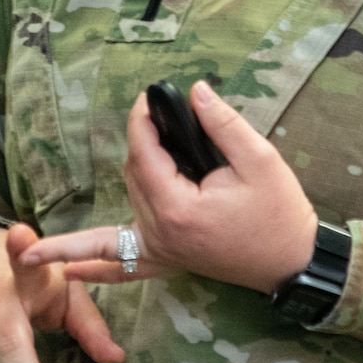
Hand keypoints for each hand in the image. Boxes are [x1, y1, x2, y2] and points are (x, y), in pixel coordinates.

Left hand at [18, 82, 317, 295]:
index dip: (142, 120)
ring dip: (129, 172)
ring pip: (128, 199)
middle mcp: (160, 233)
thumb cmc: (280, 213)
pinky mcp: (168, 260)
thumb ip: (222, 123)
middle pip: (133, 174)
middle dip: (141, 141)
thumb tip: (195, 91)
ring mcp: (161, 251)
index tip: (149, 96)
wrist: (292, 263)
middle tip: (158, 112)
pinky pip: (123, 266)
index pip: (144, 154)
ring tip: (128, 136)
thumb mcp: (260, 160)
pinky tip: (70, 271)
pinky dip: (96, 266)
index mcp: (177, 209)